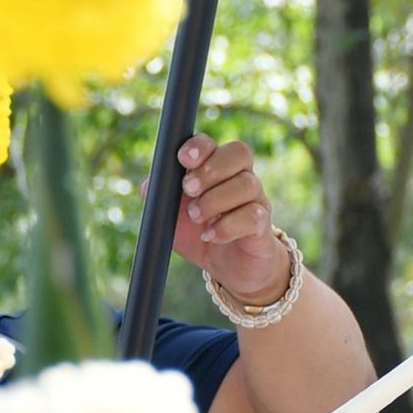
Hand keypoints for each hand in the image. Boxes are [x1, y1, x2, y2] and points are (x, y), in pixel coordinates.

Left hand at [166, 135, 289, 306]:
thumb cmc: (200, 233)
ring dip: (215, 200)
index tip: (183, 160)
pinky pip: (253, 216)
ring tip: (196, 216)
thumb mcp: (172, 216)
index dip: (199, 147)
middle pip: (239, 153)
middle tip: (188, 190)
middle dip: (210, 169)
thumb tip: (149, 185)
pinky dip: (227, 226)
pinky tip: (210, 235)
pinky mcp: (263, 226)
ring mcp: (256, 200)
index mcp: (217, 169)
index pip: (214, 144)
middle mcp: (241, 178)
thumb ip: (159, 197)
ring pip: (246, 184)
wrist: (229, 268)